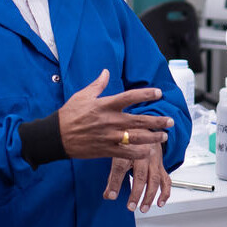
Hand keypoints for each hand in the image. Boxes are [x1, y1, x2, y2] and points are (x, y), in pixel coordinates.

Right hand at [58, 69, 173, 160]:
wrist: (55, 137)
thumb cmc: (69, 114)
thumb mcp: (82, 95)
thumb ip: (98, 85)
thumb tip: (106, 72)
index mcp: (104, 105)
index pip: (129, 97)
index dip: (146, 94)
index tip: (159, 93)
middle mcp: (109, 120)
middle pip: (139, 119)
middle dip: (157, 121)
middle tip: (170, 121)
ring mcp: (108, 136)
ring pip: (136, 138)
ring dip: (152, 138)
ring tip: (164, 137)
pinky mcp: (106, 150)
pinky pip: (126, 153)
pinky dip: (139, 153)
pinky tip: (148, 152)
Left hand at [105, 146, 171, 212]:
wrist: (144, 128)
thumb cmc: (128, 141)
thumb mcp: (116, 152)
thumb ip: (112, 174)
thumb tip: (107, 195)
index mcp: (128, 148)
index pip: (120, 167)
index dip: (115, 182)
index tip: (110, 195)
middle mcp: (143, 153)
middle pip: (140, 174)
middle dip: (136, 193)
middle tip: (130, 206)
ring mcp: (154, 159)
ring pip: (154, 179)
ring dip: (150, 195)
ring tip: (143, 208)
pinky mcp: (161, 165)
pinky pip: (165, 179)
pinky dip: (164, 192)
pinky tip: (160, 203)